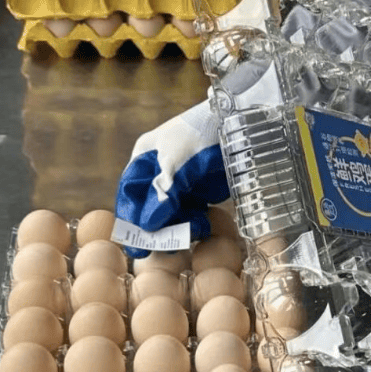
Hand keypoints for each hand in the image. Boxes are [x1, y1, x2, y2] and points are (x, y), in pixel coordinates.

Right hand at [115, 100, 229, 257]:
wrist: (241, 125)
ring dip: (177, 227)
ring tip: (191, 231)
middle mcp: (158, 173)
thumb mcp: (177, 162)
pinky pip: (190, 214)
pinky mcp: (200, 192)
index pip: (130, 194)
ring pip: (170, 215)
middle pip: (148, 208)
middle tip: (165, 246)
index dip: (131, 219)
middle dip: (155, 228)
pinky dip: (193, 223)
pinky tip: (201, 225)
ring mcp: (179, 183)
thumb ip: (162, 193)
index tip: (136, 243)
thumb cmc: (202, 134)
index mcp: (144, 160)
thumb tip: (147, 225)